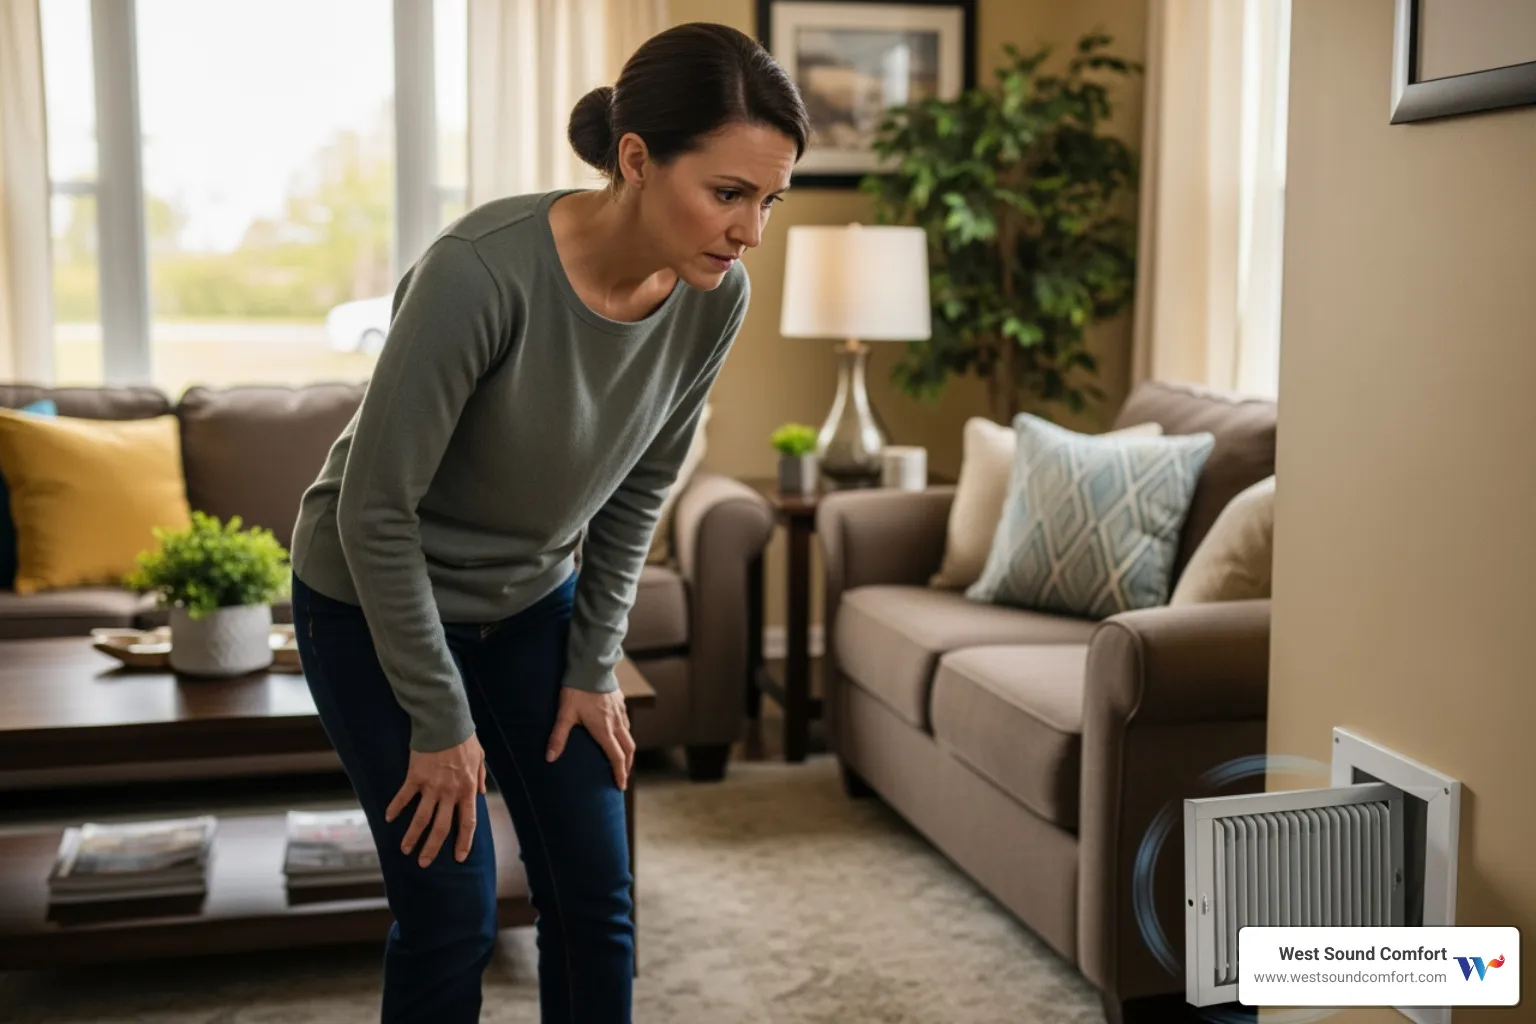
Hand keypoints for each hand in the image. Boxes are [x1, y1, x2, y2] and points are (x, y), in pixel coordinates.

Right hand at [386, 732, 486, 866]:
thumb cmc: (464, 738)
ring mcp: (431, 786)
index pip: (468, 822)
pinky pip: (403, 797)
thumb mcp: (480, 758)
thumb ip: (481, 777)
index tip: (458, 857)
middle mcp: (450, 792)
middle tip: (424, 863)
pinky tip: (388, 818)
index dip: (463, 842)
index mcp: (468, 789)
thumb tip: (482, 793)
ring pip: (421, 818)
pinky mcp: (415, 777)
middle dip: (432, 847)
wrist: (446, 721)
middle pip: (441, 827)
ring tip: (405, 850)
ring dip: (412, 836)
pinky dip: (395, 808)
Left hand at [546, 687, 633, 789]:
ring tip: (620, 757)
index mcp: (605, 730)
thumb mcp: (565, 714)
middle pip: (629, 749)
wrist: (591, 666)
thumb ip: (558, 737)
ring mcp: (621, 712)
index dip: (620, 773)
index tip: (620, 786)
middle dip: (627, 765)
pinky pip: (626, 722)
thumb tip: (549, 758)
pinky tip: (617, 731)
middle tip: (622, 776)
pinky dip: (625, 733)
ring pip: (629, 735)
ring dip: (627, 749)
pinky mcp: (620, 701)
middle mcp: (617, 723)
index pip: (617, 757)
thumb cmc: (577, 690)